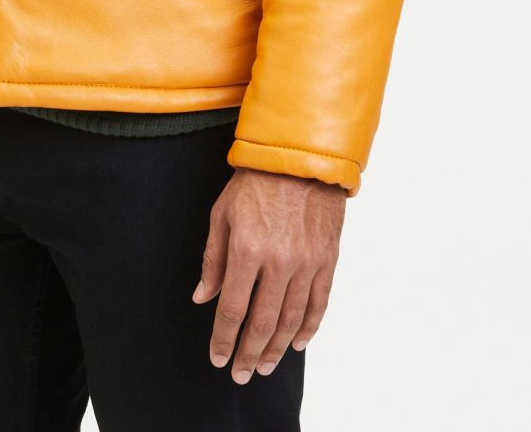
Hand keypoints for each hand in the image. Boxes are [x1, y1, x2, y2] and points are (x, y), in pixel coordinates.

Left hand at [191, 166, 345, 381]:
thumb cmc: (255, 182)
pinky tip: (296, 344)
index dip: (224, 339)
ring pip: (291, 320)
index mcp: (247, 249)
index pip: (233, 309)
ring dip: (276, 348)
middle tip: (241, 374)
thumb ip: (213, 259)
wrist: (301, 157)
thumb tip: (202, 297)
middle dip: (249, 354)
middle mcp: (279, 262)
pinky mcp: (327, 260)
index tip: (218, 358)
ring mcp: (307, 263)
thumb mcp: (223, 213)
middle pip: (262, 323)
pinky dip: (308, 329)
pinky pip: (319, 304)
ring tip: (264, 366)